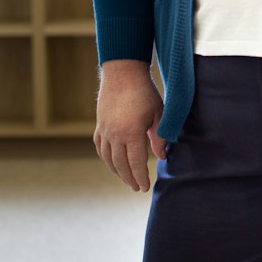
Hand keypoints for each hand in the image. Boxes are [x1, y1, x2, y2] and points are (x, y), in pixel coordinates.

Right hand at [93, 59, 167, 191]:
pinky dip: (105, 158)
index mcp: (131, 133)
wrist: (122, 72)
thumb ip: (159, 137)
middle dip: (129, 179)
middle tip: (137, 188)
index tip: (145, 188)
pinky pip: (100, 146)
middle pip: (120, 164)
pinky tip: (112, 162)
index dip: (141, 177)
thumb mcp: (158, 114)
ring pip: (108, 158)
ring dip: (117, 171)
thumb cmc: (144, 92)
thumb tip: (161, 157)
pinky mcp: (99, 124)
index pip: (136, 163)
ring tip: (126, 179)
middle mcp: (115, 135)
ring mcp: (105, 130)